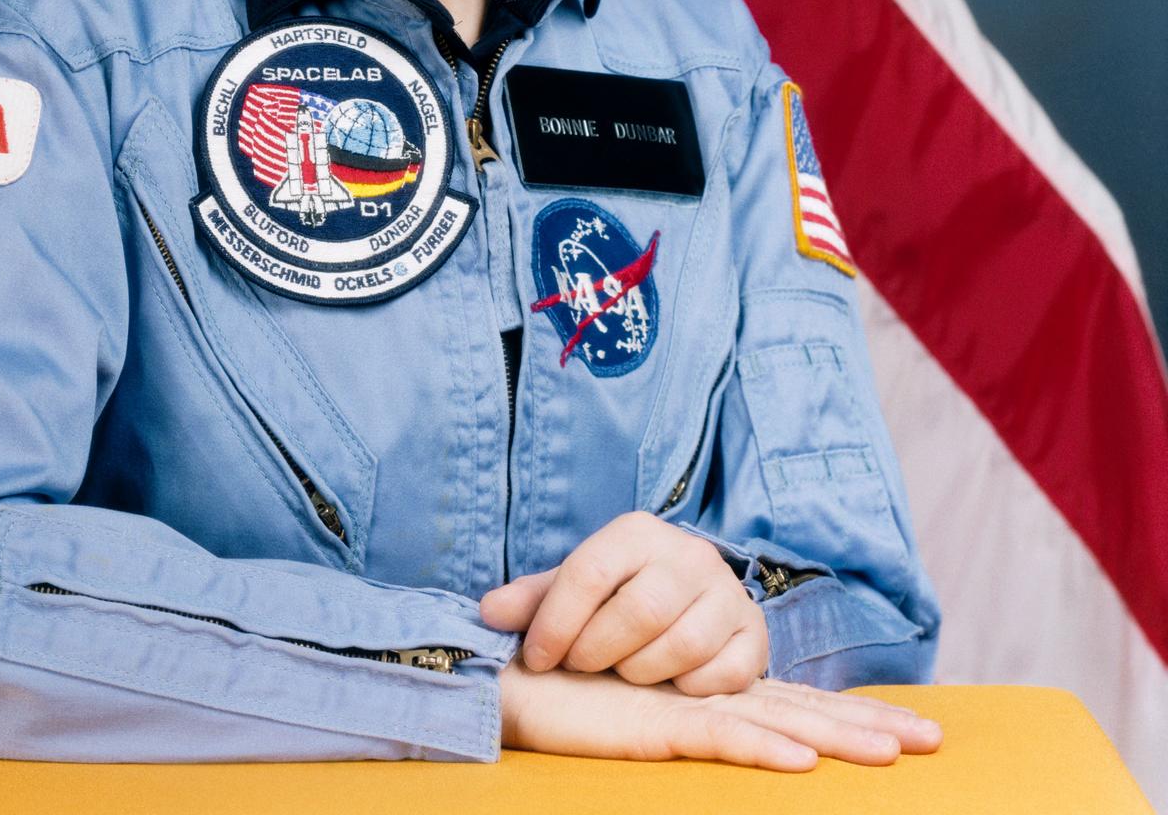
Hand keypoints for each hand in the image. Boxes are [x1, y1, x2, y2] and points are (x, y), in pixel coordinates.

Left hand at [481, 510, 766, 692]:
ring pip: (680, 645)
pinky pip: (720, 673)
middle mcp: (688, 553)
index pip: (590, 571)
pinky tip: (668, 682)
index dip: (556, 621)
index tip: (536, 658)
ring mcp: (726, 591)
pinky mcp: (753, 632)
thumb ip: (535, 600)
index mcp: (638, 531)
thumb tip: (486, 611)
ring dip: (640, 672)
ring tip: (623, 671)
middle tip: (581, 667)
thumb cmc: (624, 594)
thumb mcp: (578, 588)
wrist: (696, 596)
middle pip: (639, 610)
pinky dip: (687, 687)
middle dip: (598, 650)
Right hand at [499, 656, 942, 768]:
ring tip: (896, 753)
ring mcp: (682, 703)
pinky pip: (714, 733)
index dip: (851, 714)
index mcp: (710, 692)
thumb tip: (759, 739)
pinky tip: (801, 760)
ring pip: (775, 718)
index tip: (910, 729)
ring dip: (838, 736)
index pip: (794, 704)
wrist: (505, 681)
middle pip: (803, 708)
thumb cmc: (566, 695)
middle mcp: (708, 692)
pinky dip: (759, 746)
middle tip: (938, 740)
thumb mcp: (639, 715)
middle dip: (871, 724)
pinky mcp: (653, 719)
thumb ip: (689, 722)